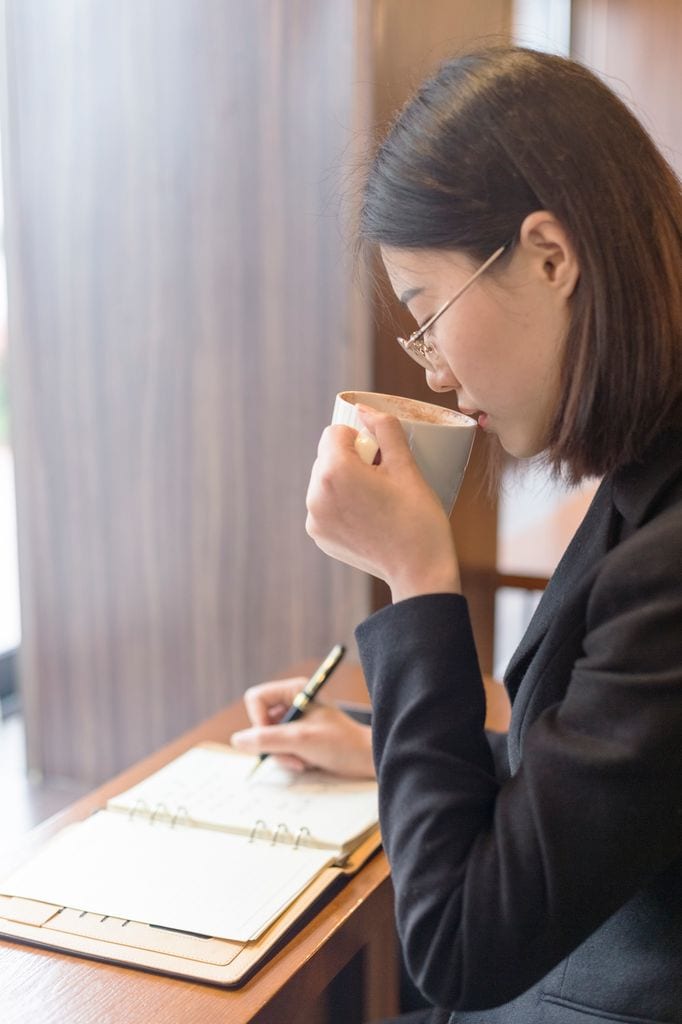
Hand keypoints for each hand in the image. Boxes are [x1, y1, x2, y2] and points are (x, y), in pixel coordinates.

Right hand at [230, 676, 374, 777]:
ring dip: (283, 755)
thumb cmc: (339, 743)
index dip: (257, 720)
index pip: (256, 698)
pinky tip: (307, 762)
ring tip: (303, 761)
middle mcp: (292, 702)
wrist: (364, 759)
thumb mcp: (300, 740)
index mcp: (294, 690)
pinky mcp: (297, 737)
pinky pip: (278, 749)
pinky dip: (289, 759)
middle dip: (274, 744)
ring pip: (267, 739)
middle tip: (293, 755)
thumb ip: (267, 739)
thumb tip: (237, 740)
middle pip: (260, 722)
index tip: (271, 738)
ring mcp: (294, 721)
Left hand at [306, 407, 460, 601]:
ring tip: (375, 500)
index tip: (381, 459)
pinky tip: (367, 518)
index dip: (361, 440)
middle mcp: (316, 493)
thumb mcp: (407, 466)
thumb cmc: (418, 518)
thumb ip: (385, 429)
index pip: (335, 433)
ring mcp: (314, 518)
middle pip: (327, 456)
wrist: (419, 571)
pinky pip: (325, 505)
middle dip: (351, 460)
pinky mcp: (319, 536)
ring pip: (325, 481)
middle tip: (382, 481)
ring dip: (345, 482)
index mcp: (335, 471)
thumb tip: (365, 409)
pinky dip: (341, 504)